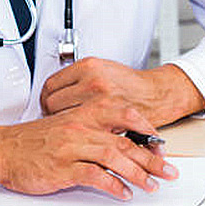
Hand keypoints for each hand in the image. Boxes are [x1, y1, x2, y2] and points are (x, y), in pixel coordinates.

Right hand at [0, 98, 178, 198]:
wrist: (3, 149)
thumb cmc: (37, 140)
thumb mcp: (69, 126)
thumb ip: (96, 130)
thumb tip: (125, 144)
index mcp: (86, 114)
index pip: (125, 115)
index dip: (148, 130)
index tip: (161, 146)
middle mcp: (82, 128)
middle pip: (126, 141)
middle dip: (152, 159)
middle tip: (170, 171)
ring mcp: (73, 147)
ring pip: (115, 158)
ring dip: (138, 174)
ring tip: (152, 186)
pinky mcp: (63, 167)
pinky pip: (95, 176)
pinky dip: (113, 186)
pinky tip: (124, 194)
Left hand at [40, 57, 204, 127]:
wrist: (158, 94)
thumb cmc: (132, 86)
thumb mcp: (104, 71)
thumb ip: (80, 80)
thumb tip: (57, 92)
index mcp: (89, 67)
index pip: (51, 85)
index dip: (46, 99)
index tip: (48, 106)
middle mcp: (93, 82)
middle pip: (53, 103)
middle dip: (51, 114)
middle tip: (55, 120)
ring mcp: (101, 103)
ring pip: (66, 120)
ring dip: (65, 127)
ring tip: (68, 131)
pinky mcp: (111, 122)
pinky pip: (85, 133)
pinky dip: (83, 137)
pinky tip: (84, 137)